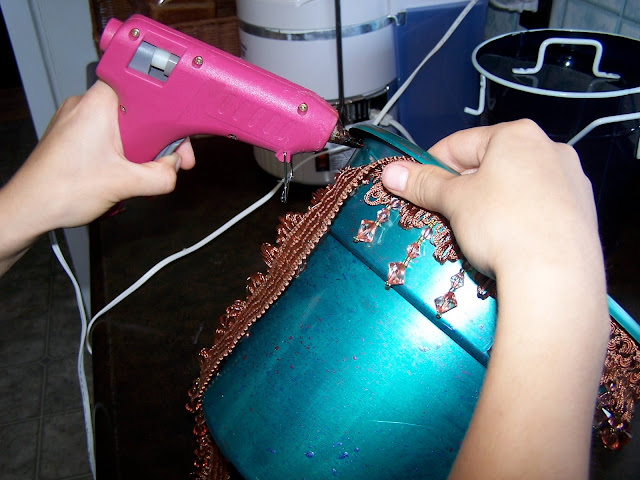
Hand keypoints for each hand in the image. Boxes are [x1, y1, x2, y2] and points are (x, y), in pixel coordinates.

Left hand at [0, 80, 195, 273]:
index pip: (146, 92)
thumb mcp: (125, 184)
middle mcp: (86, 104)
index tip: (179, 138)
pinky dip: (121, 156)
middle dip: (156, 141)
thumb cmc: (62, 190)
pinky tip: (123, 177)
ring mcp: (76, 120)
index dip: (169, 115)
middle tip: (169, 164)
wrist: (28, 209)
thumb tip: (174, 170)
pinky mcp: (72, 136)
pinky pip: (108, 139)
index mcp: (99, 103)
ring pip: (124, 129)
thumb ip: (161, 176)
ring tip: (140, 176)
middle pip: (138, 114)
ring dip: (138, 152)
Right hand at [381, 119, 600, 280]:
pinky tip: (506, 242)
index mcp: (517, 135)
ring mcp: (570, 180)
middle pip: (489, 164)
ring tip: (474, 232)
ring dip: (489, 204)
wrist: (555, 276)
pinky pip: (537, 207)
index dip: (432, 165)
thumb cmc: (504, 226)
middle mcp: (549, 149)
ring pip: (515, 186)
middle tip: (444, 213)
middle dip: (463, 188)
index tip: (418, 187)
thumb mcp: (454, 201)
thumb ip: (423, 183)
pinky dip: (517, 218)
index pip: (459, 143)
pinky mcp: (581, 212)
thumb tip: (392, 172)